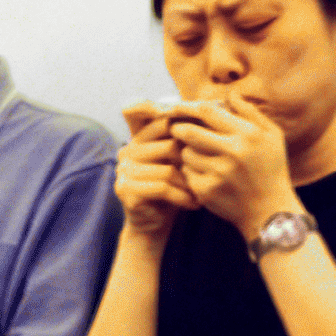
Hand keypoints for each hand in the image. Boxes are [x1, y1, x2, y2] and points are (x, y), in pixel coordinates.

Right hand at [115, 103, 196, 238]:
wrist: (154, 223)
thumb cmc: (172, 189)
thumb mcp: (177, 162)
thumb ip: (182, 141)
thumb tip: (212, 112)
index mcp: (138, 139)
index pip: (161, 121)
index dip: (184, 126)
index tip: (207, 139)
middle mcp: (127, 151)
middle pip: (169, 145)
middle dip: (191, 163)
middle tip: (205, 175)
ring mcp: (123, 170)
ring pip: (167, 169)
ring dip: (189, 184)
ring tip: (200, 192)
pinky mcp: (125, 190)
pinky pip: (162, 188)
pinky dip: (182, 197)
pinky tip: (193, 203)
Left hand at [168, 94, 299, 237]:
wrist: (270, 211)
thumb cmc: (271, 168)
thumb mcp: (272, 137)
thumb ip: (251, 112)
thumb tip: (230, 93)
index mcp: (249, 134)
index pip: (207, 111)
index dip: (187, 107)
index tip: (176, 107)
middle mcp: (234, 152)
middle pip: (188, 131)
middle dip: (178, 128)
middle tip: (176, 129)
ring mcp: (219, 173)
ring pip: (185, 153)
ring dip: (187, 151)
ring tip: (200, 156)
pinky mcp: (206, 190)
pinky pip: (186, 172)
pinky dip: (191, 171)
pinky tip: (204, 174)